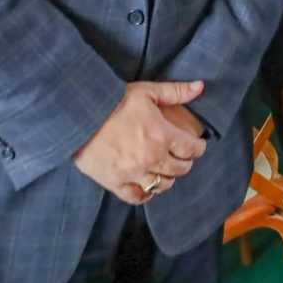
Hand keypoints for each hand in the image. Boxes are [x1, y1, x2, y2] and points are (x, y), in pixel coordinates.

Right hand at [74, 80, 205, 203]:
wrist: (82, 117)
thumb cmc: (115, 102)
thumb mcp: (147, 91)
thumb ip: (176, 91)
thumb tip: (200, 86)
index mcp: (162, 135)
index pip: (191, 149)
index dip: (199, 148)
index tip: (199, 145)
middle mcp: (151, 158)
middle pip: (180, 169)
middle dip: (186, 162)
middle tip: (183, 156)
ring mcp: (134, 173)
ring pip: (162, 185)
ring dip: (169, 178)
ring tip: (167, 170)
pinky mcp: (116, 183)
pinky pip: (137, 196)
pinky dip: (145, 194)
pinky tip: (148, 187)